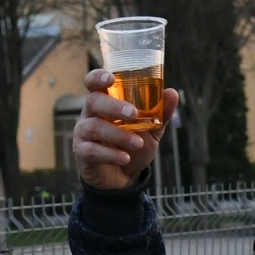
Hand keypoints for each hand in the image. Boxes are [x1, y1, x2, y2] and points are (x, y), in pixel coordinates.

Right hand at [71, 69, 179, 190]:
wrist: (125, 177)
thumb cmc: (133, 145)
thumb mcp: (151, 129)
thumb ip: (160, 112)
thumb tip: (172, 92)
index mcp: (104, 103)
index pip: (94, 83)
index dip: (98, 77)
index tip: (110, 78)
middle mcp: (90, 115)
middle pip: (93, 102)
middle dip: (113, 106)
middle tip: (133, 114)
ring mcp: (83, 134)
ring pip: (94, 127)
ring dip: (119, 134)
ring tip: (138, 143)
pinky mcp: (82, 153)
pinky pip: (91, 151)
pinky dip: (110, 154)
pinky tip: (125, 158)